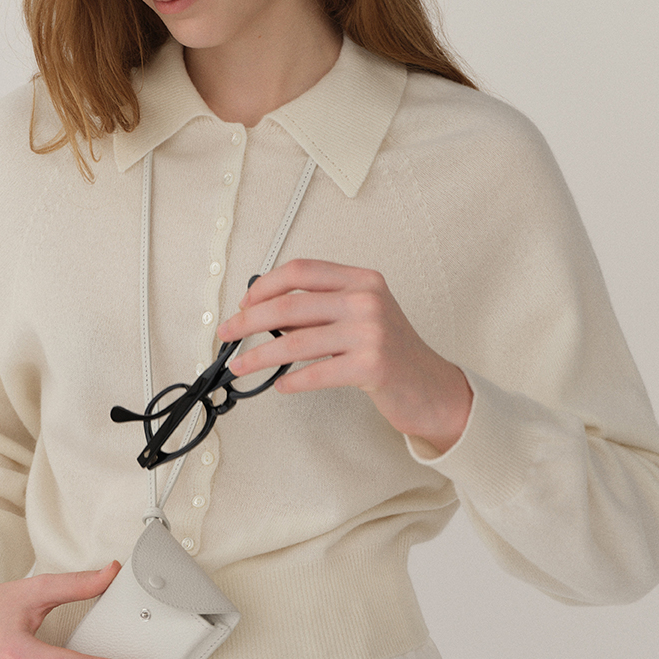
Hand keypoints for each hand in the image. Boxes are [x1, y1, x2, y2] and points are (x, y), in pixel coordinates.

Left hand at [219, 262, 471, 457]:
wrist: (431, 387)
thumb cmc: (390, 351)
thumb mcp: (360, 315)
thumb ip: (321, 308)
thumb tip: (267, 312)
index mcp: (361, 279)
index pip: (302, 270)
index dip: (266, 284)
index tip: (244, 302)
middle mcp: (367, 299)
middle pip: (292, 303)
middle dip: (250, 319)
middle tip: (227, 332)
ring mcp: (371, 332)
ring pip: (297, 340)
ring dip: (260, 355)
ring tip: (240, 366)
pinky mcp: (372, 367)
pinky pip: (317, 373)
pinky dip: (292, 380)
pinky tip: (280, 385)